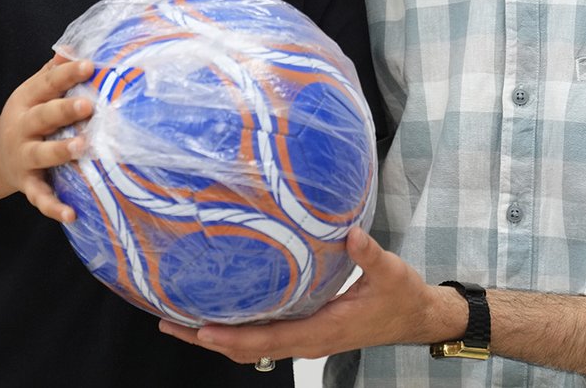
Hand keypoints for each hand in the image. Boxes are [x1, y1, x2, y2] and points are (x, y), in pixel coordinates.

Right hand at [0, 54, 94, 222]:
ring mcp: (23, 156)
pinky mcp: (27, 183)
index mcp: (27, 100)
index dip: (67, 73)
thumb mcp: (35, 91)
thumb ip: (54, 71)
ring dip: (60, 151)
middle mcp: (22, 127)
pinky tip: (72, 213)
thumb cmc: (30, 116)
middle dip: (64, 110)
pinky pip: (40, 196)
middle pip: (43, 116)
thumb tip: (75, 45)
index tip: (90, 64)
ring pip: (41, 154)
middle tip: (88, 104)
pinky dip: (54, 206)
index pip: (47, 83)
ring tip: (82, 147)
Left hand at [158, 228, 451, 364]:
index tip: (200, 329)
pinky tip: (220, 313)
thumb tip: (352, 234)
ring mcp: (305, 339)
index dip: (232, 338)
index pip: (269, 342)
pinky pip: (264, 337)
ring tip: (180, 320)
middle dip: (207, 339)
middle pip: (248, 350)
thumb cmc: (401, 297)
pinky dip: (236, 331)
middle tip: (169, 322)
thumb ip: (369, 255)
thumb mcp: (390, 273)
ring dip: (217, 337)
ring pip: (252, 347)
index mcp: (324, 330)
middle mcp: (308, 340)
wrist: (416, 317)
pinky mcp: (306, 331)